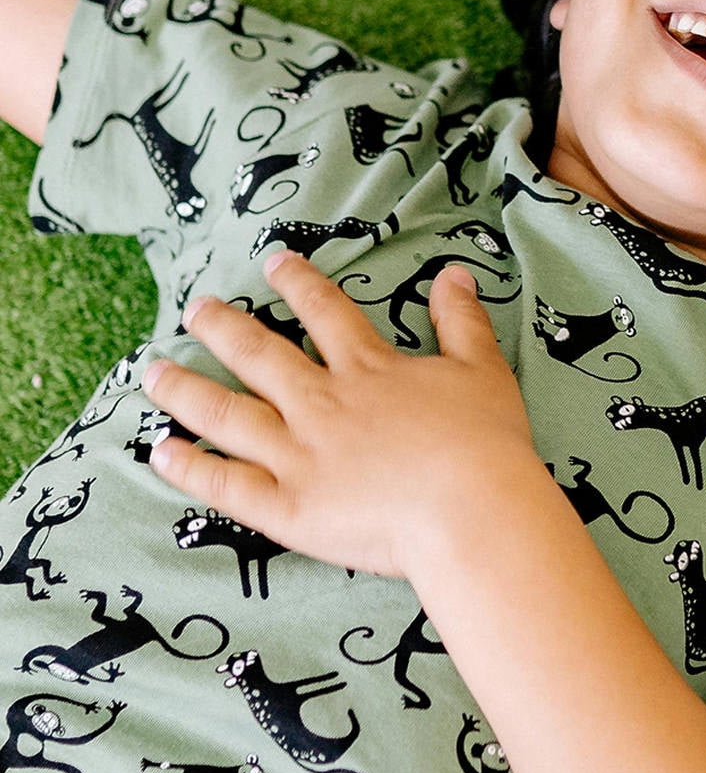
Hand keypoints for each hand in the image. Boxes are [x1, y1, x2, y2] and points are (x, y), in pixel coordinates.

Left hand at [141, 250, 538, 579]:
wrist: (471, 511)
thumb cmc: (486, 444)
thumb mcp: (483, 370)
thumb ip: (462, 322)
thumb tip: (453, 274)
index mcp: (368, 370)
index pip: (325, 313)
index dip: (299, 283)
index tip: (274, 261)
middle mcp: (321, 405)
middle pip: (259, 356)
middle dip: (222, 327)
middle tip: (195, 308)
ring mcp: (298, 456)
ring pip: (226, 414)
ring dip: (185, 390)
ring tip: (153, 372)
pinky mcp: (288, 508)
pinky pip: (227, 485)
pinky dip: (190, 468)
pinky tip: (161, 452)